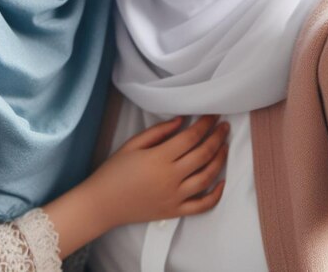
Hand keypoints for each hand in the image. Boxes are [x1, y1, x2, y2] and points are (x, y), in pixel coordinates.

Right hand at [88, 114, 227, 228]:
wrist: (102, 203)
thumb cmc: (114, 171)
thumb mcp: (132, 144)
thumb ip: (158, 131)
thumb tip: (181, 120)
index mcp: (159, 158)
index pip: (190, 137)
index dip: (205, 124)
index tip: (213, 115)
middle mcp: (171, 178)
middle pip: (203, 154)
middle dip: (217, 137)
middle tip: (224, 126)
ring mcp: (175, 197)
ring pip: (207, 177)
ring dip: (220, 160)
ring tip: (225, 146)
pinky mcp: (175, 212)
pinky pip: (202, 206)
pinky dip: (216, 195)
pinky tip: (222, 182)